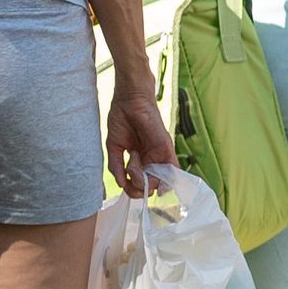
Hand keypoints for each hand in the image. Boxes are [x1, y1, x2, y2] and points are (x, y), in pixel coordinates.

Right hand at [106, 78, 175, 196]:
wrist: (129, 100)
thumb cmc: (121, 119)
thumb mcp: (114, 147)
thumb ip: (117, 167)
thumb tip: (121, 184)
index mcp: (139, 160)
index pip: (138, 184)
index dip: (132, 188)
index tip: (124, 181)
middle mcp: (150, 160)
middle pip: (149, 186)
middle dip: (137, 187)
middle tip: (128, 171)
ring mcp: (159, 156)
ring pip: (158, 183)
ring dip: (144, 181)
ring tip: (132, 163)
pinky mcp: (167, 149)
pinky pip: (173, 170)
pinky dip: (166, 180)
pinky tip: (150, 176)